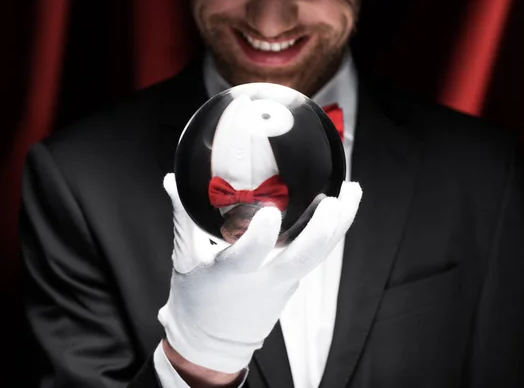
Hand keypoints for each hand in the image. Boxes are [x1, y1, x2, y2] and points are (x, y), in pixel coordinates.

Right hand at [158, 173, 361, 372]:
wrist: (212, 342)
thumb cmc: (196, 300)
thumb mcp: (184, 259)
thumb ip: (182, 217)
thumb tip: (170, 180)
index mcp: (230, 275)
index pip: (247, 256)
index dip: (261, 236)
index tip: (270, 210)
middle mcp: (263, 281)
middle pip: (302, 259)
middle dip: (322, 231)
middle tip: (334, 201)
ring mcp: (283, 284)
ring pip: (318, 256)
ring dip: (338, 227)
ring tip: (353, 192)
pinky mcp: (292, 283)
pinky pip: (316, 257)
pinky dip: (331, 233)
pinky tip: (341, 210)